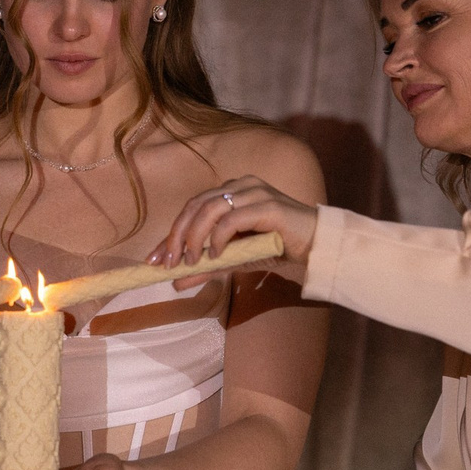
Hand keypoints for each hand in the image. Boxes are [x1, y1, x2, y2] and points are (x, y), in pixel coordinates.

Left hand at [148, 176, 319, 285]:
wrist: (316, 249)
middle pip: (195, 206)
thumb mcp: (234, 260)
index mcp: (232, 192)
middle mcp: (241, 186)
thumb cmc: (277, 249)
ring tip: (191, 261)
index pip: (191, 208)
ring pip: (210, 209)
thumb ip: (207, 267)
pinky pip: (233, 219)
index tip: (154, 260)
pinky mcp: (268, 206)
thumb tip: (175, 282)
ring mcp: (255, 192)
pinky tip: (215, 255)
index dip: (169, 234)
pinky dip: (218, 238)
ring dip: (195, 237)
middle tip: (168, 264)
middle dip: (176, 237)